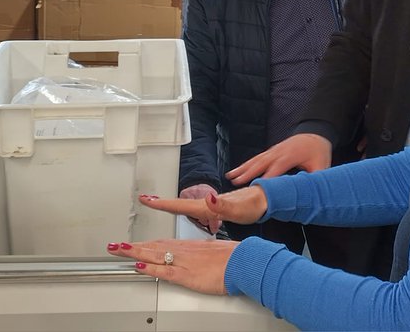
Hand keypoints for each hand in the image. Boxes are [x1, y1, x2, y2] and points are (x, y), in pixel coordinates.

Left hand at [108, 238, 237, 294]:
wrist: (243, 261)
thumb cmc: (234, 257)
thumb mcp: (215, 251)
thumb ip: (203, 254)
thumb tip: (200, 255)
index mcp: (190, 246)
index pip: (162, 244)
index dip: (146, 244)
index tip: (134, 244)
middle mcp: (184, 251)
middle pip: (153, 247)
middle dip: (133, 246)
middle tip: (115, 245)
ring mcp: (184, 262)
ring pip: (154, 255)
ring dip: (134, 252)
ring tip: (118, 250)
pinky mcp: (187, 275)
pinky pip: (164, 271)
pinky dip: (149, 268)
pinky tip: (138, 266)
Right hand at [140, 186, 267, 227]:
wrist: (263, 201)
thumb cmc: (252, 207)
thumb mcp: (237, 210)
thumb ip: (222, 206)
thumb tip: (208, 197)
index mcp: (208, 205)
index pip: (180, 205)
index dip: (162, 204)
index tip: (146, 200)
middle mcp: (207, 204)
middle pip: (179, 204)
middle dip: (161, 202)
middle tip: (145, 200)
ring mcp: (211, 205)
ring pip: (185, 206)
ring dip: (170, 205)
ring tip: (158, 205)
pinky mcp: (216, 208)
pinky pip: (195, 209)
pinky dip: (184, 209)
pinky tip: (186, 212)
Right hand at [226, 133, 331, 184]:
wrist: (316, 133)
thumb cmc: (319, 151)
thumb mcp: (322, 166)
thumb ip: (315, 180)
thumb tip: (310, 194)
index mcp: (292, 155)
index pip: (277, 168)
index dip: (267, 178)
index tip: (257, 188)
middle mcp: (279, 151)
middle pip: (261, 163)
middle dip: (248, 172)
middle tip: (236, 182)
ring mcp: (274, 150)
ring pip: (256, 159)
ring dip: (243, 168)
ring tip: (230, 177)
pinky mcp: (271, 151)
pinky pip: (257, 158)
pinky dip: (245, 164)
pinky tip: (236, 171)